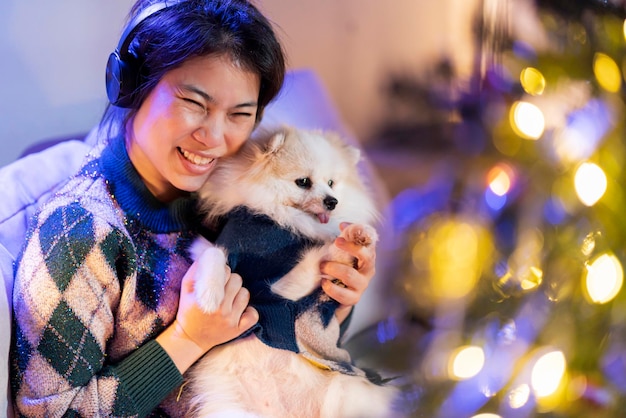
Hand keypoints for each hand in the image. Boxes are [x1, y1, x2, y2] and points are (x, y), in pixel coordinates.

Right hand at [157, 257, 257, 372]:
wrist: (190, 338)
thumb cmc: (188, 310)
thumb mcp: (185, 288)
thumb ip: (196, 269)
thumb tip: (209, 252)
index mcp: (206, 298)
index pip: (225, 272)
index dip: (223, 272)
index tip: (219, 277)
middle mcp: (220, 309)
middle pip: (237, 280)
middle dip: (231, 281)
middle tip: (224, 288)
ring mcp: (230, 320)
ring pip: (245, 294)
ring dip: (239, 294)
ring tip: (229, 299)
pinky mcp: (238, 329)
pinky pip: (254, 314)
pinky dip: (249, 311)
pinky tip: (240, 310)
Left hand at [320, 223, 376, 322]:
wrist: (341, 297)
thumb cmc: (343, 269)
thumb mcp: (344, 253)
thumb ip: (345, 238)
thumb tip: (342, 224)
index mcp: (368, 257)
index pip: (370, 242)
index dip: (360, 233)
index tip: (342, 230)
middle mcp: (368, 270)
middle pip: (367, 256)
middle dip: (351, 248)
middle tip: (335, 242)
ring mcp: (362, 285)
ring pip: (350, 275)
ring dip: (333, 268)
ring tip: (322, 266)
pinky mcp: (353, 299)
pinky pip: (342, 294)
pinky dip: (330, 287)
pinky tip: (324, 282)